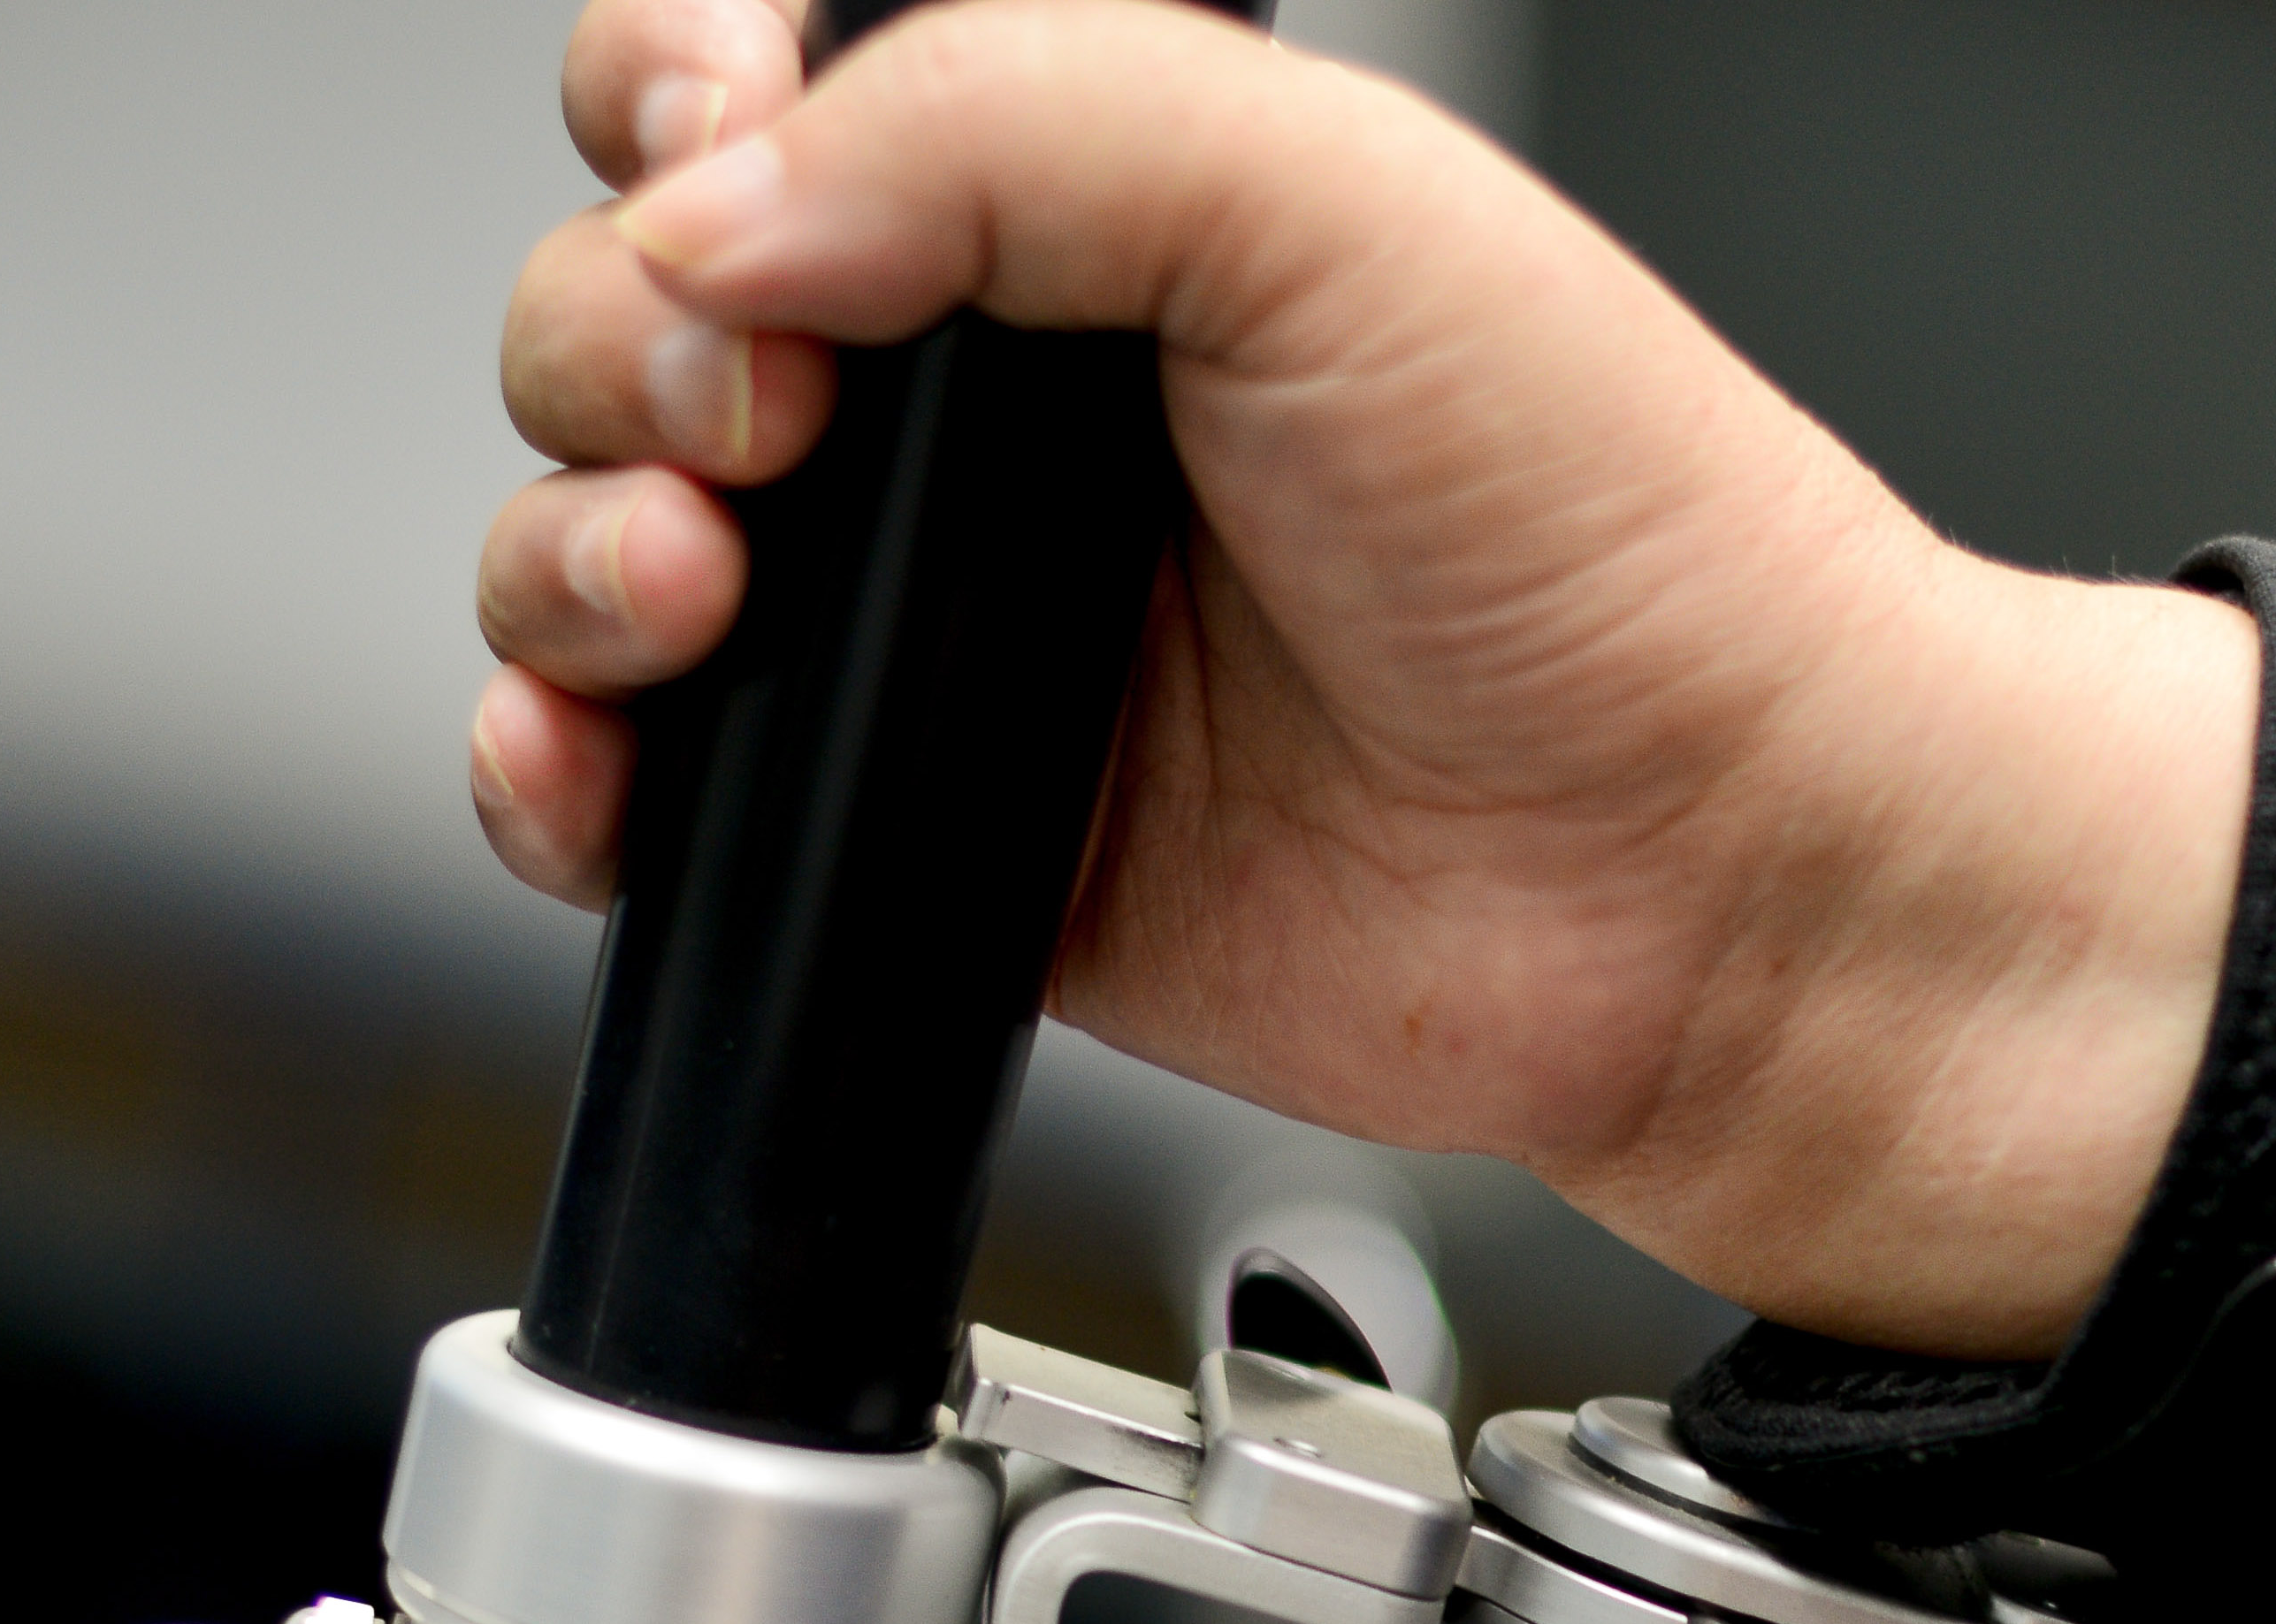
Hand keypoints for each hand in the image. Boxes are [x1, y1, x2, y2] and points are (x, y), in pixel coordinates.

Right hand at [477, 0, 2252, 1356]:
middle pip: (624, 312)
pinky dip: (560, 779)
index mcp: (1069, 200)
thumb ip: (1002, 123)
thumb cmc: (1614, 539)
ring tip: (694, 588)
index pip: (752, 93)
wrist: (1715, 880)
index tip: (732, 171)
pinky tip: (610, 764)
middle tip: (759, 416)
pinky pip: (638, 805)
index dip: (679, 114)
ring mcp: (930, 633)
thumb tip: (721, 217)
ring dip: (563, 554)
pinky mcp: (915, 842)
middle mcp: (978, 409)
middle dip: (615, 345)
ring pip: (589, 542)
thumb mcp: (1323, 196)